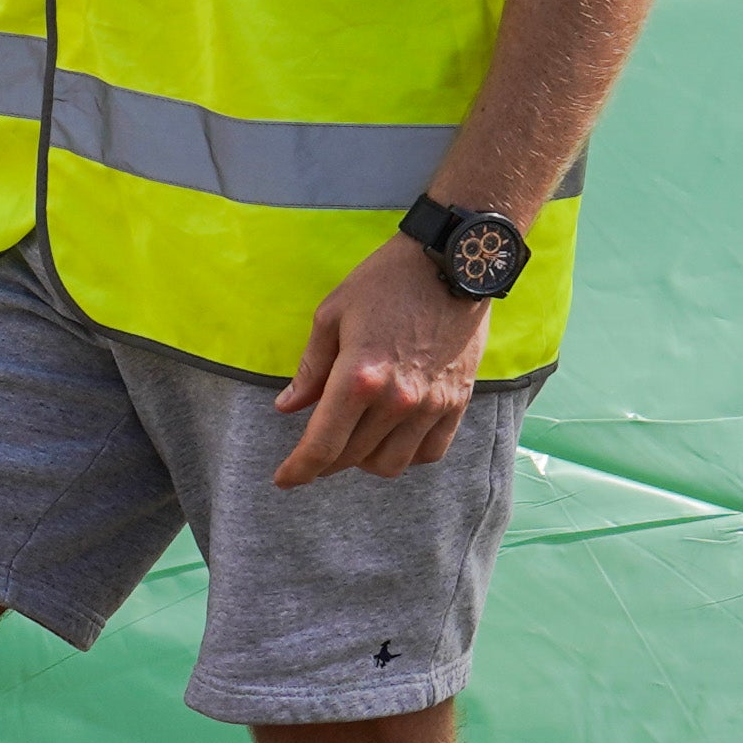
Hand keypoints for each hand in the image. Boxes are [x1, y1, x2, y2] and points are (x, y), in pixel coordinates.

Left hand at [276, 237, 481, 486]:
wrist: (452, 263)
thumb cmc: (385, 282)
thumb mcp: (332, 315)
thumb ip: (310, 368)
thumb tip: (287, 406)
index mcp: (359, 378)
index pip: (322, 445)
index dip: (299, 470)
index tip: (284, 479)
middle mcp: (397, 399)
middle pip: (352, 457)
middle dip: (325, 462)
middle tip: (315, 451)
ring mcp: (431, 404)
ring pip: (391, 464)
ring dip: (365, 460)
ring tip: (354, 441)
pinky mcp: (457, 402)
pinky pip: (430, 452)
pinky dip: (407, 454)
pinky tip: (392, 437)